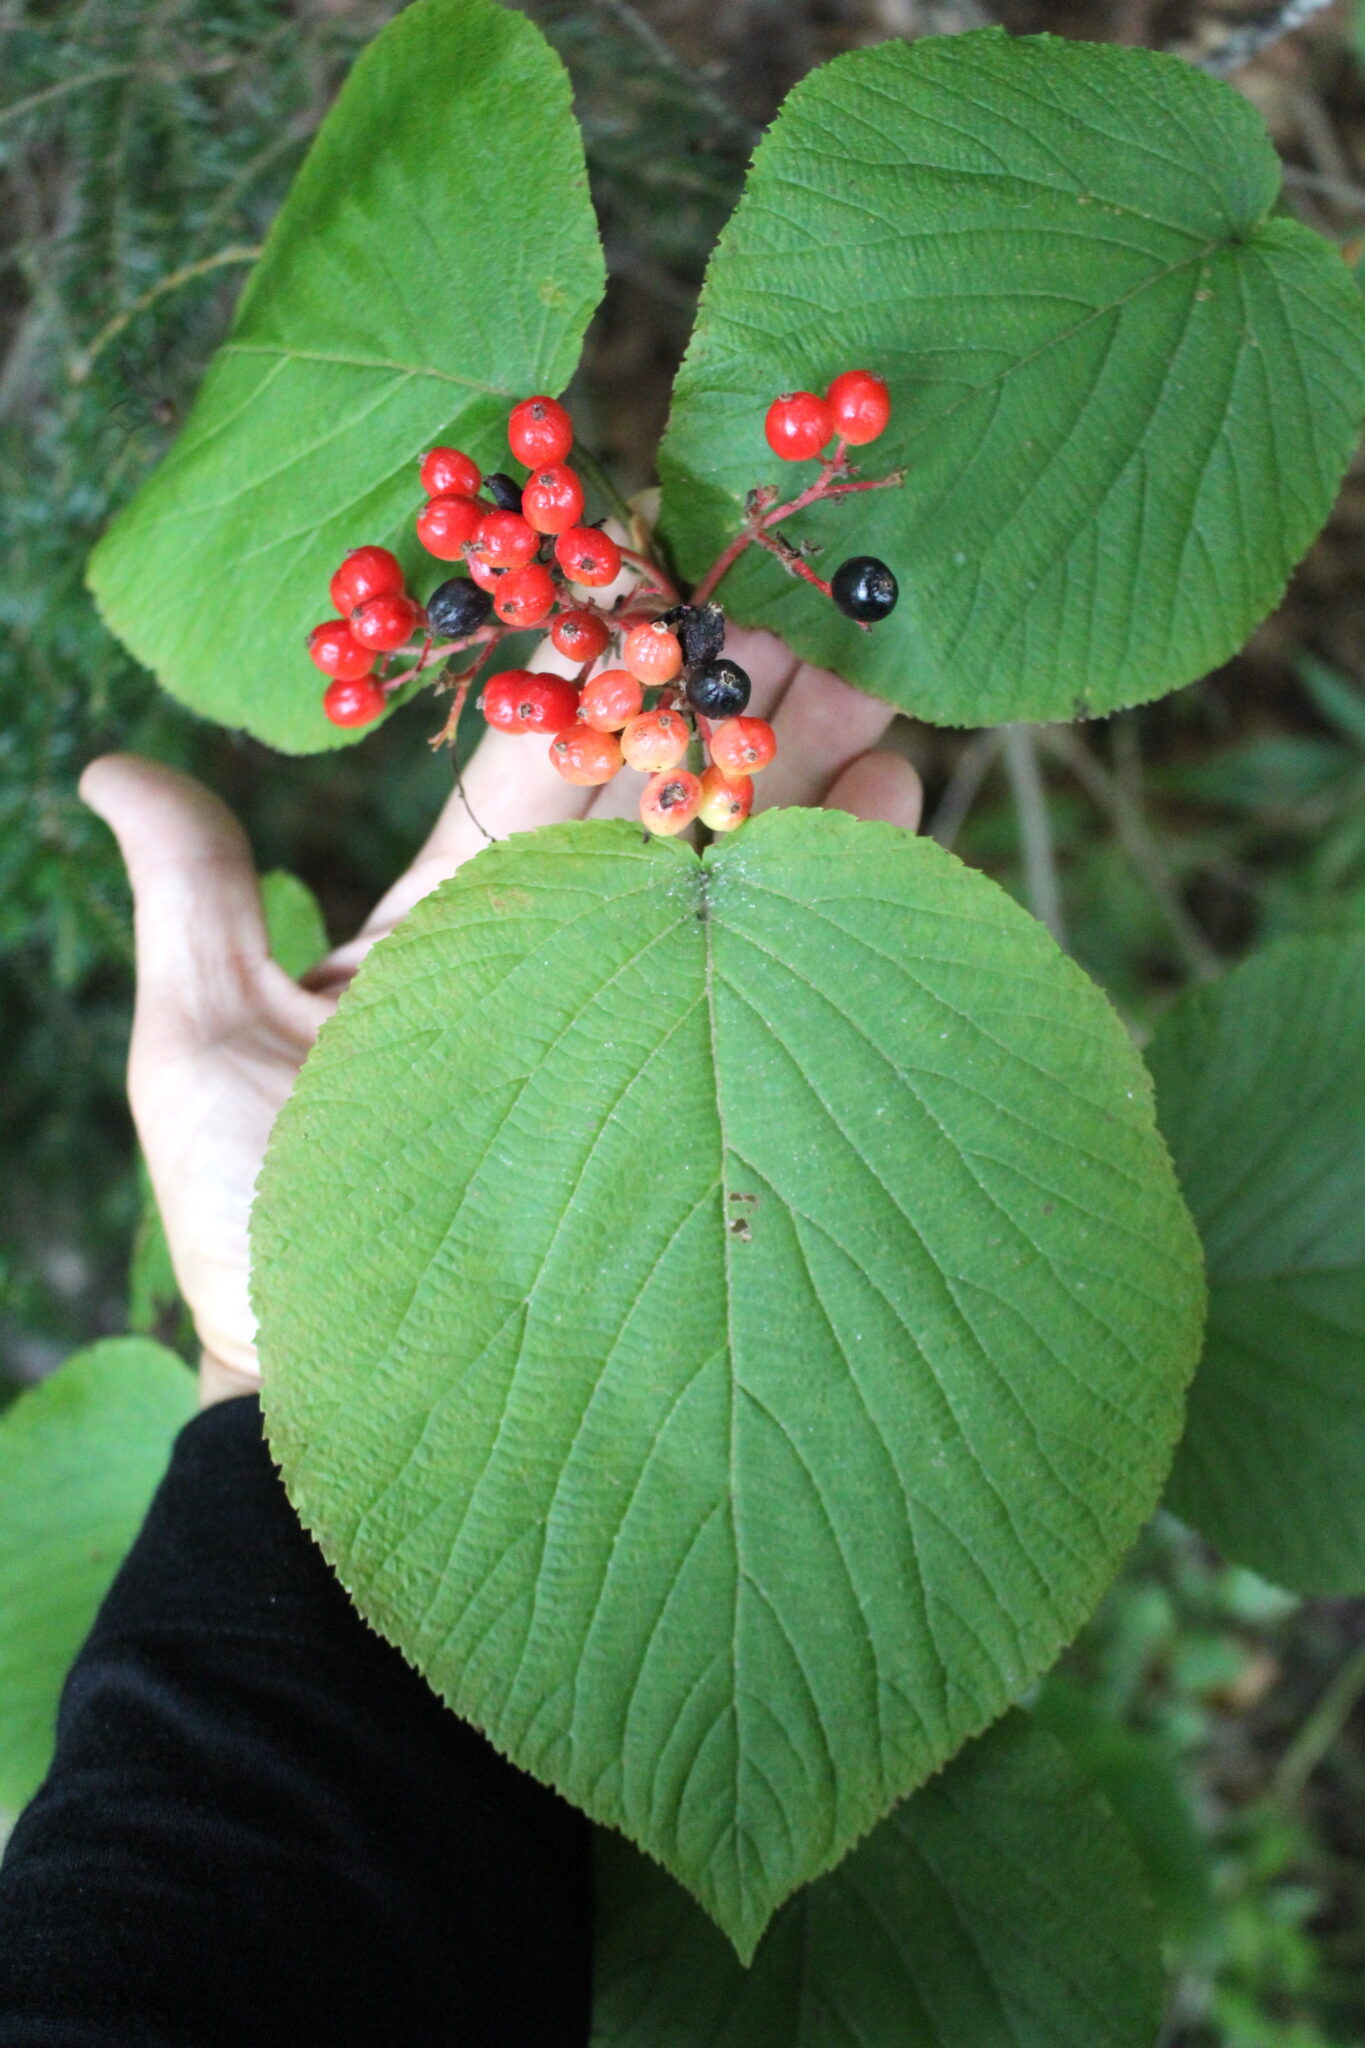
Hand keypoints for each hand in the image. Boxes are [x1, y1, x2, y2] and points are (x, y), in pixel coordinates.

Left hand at [82, 629, 921, 1405]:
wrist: (358, 1386)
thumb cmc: (273, 1228)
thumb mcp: (208, 1047)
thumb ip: (199, 899)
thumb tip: (109, 760)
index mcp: (454, 924)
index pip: (536, 773)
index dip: (590, 681)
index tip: (644, 586)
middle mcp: (558, 957)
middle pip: (655, 800)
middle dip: (724, 702)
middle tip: (795, 613)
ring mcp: (636, 1020)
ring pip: (733, 869)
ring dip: (803, 774)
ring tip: (871, 689)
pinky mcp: (701, 1087)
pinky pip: (781, 975)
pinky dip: (842, 887)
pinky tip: (901, 808)